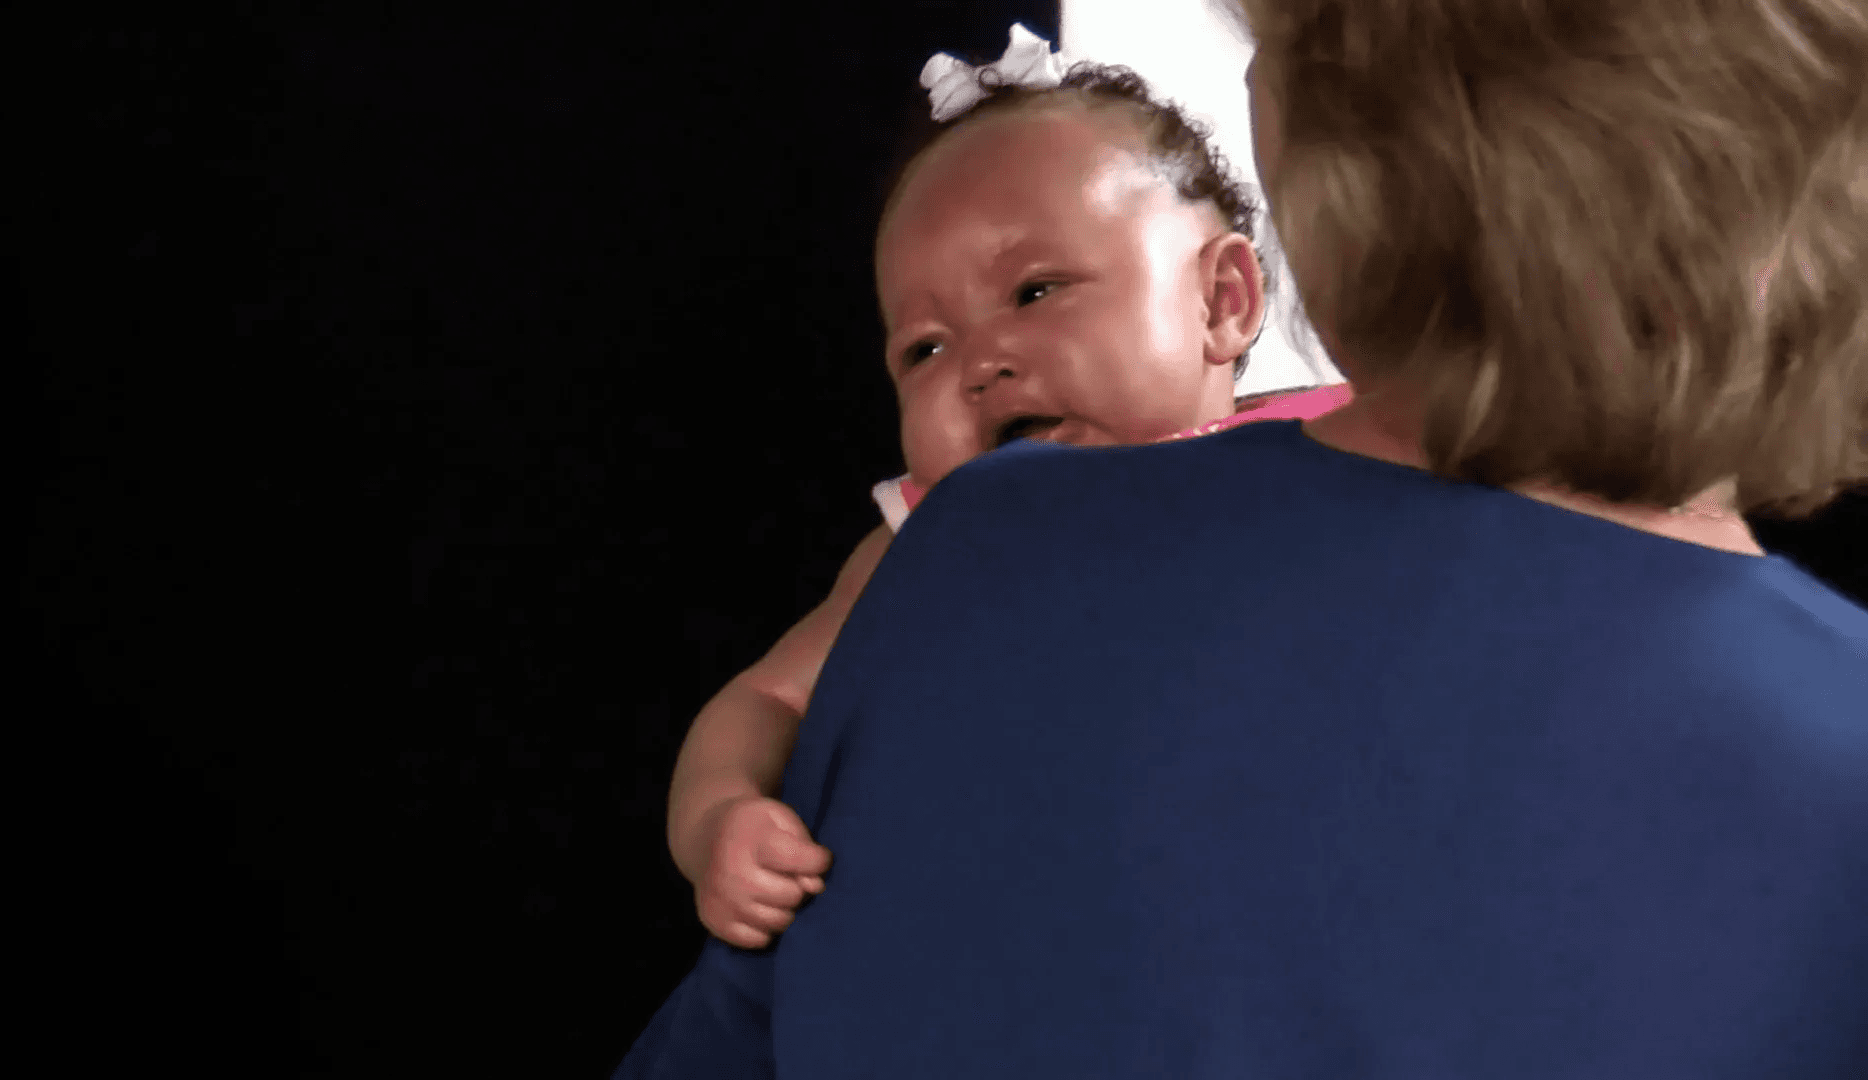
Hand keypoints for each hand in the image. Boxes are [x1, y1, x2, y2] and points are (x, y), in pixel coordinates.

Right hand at [695, 795, 832, 949]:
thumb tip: (815, 887)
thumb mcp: (780, 818)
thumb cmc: (753, 827)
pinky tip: (758, 906)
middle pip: (793, 895)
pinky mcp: (713, 921)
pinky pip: (758, 940)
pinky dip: (765, 927)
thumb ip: (805, 846)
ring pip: (778, 922)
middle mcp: (732, 871)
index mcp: (753, 838)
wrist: (702, 836)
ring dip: (784, 909)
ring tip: (773, 890)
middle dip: (798, 886)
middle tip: (786, 874)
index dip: (818, 860)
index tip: (812, 855)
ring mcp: (721, 899)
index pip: (804, 860)